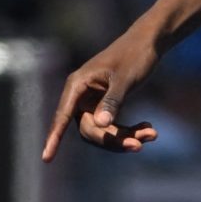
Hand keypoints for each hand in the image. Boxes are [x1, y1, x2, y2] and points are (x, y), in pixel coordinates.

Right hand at [42, 31, 162, 160]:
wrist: (148, 43)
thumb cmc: (135, 55)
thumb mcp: (125, 79)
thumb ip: (113, 101)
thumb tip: (100, 124)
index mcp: (77, 84)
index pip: (63, 116)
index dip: (54, 137)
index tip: (47, 158)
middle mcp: (81, 95)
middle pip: (89, 129)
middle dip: (113, 139)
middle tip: (141, 144)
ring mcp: (93, 102)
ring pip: (103, 131)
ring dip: (126, 137)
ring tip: (153, 134)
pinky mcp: (105, 106)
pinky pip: (113, 126)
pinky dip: (130, 131)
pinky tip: (150, 130)